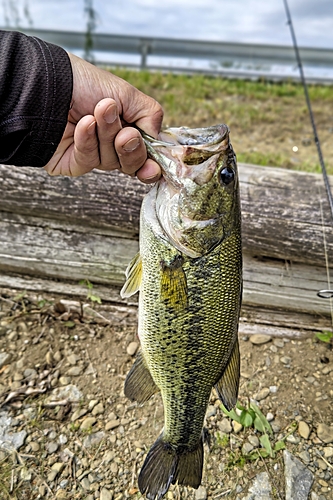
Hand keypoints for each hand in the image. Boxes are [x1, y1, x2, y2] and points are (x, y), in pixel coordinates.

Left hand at [44, 53, 162, 182]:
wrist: (48, 83)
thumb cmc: (84, 83)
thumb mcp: (127, 93)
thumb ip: (150, 116)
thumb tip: (159, 141)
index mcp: (128, 129)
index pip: (147, 156)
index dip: (151, 164)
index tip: (153, 166)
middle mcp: (112, 145)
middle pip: (132, 164)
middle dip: (131, 148)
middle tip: (125, 134)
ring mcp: (93, 155)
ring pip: (111, 161)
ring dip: (106, 135)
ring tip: (97, 112)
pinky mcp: (73, 163)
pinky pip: (88, 161)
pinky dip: (87, 141)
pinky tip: (83, 124)